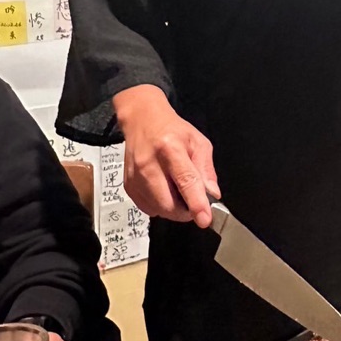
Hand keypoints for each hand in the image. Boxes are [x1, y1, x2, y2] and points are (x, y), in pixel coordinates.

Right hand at [114, 85, 219, 227]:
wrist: (142, 121)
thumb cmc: (172, 130)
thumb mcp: (199, 143)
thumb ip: (207, 170)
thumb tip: (212, 195)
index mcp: (170, 149)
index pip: (185, 181)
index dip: (196, 204)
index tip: (205, 219)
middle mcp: (149, 164)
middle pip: (168, 204)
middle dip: (186, 211)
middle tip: (194, 202)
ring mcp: (135, 177)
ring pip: (158, 209)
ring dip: (174, 209)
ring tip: (178, 190)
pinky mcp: (128, 186)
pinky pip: (148, 209)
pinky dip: (160, 206)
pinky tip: (165, 191)